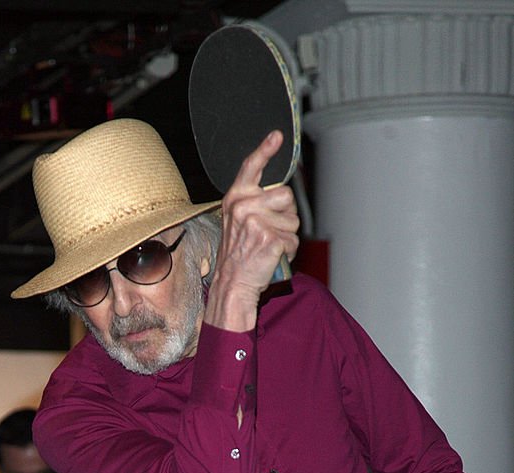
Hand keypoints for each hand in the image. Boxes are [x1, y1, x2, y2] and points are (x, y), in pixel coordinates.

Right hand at [204, 130, 299, 332]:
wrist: (232, 284)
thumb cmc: (238, 255)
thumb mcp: (238, 222)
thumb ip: (255, 203)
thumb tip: (282, 194)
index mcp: (235, 199)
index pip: (251, 168)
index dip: (265, 150)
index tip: (277, 136)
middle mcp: (243, 206)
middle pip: (286, 195)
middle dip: (285, 214)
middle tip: (268, 232)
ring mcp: (256, 222)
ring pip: (293, 219)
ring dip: (287, 235)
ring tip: (268, 246)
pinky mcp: (269, 238)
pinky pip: (293, 240)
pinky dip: (288, 252)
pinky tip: (272, 256)